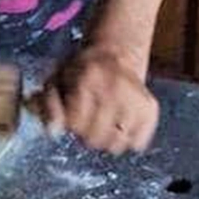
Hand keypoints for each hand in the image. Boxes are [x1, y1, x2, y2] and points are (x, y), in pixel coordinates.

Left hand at [40, 44, 158, 153]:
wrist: (115, 53)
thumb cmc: (81, 70)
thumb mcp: (56, 80)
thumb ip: (48, 105)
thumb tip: (52, 132)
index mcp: (89, 77)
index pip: (74, 124)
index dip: (70, 123)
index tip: (72, 112)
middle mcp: (116, 87)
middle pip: (94, 138)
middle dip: (85, 134)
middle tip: (87, 119)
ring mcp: (136, 98)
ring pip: (116, 145)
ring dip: (105, 140)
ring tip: (102, 122)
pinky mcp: (151, 108)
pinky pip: (136, 144)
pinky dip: (127, 140)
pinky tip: (119, 125)